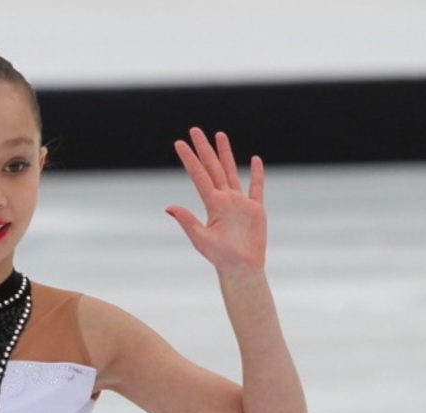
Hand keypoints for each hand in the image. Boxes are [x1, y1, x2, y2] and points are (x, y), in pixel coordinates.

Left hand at [166, 129, 266, 273]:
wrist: (241, 268)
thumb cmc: (220, 257)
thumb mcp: (200, 238)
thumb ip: (187, 221)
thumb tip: (168, 207)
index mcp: (212, 204)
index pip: (198, 175)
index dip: (189, 159)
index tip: (179, 143)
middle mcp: (224, 200)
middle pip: (213, 168)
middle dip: (204, 149)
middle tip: (195, 130)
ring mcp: (239, 203)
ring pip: (231, 171)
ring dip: (226, 154)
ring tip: (220, 135)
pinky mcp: (255, 209)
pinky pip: (256, 187)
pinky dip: (257, 174)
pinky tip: (255, 160)